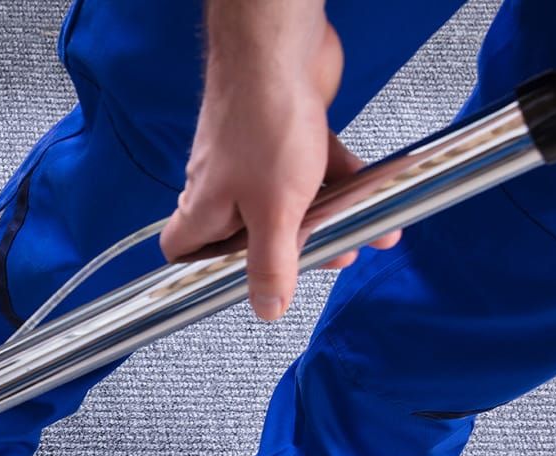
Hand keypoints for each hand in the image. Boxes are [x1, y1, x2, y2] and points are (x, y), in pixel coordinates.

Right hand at [159, 14, 399, 320]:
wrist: (281, 47)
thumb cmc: (264, 121)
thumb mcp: (274, 211)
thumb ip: (271, 263)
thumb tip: (267, 308)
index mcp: (205, 208)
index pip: (182, 251)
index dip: (200, 270)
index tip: (234, 282)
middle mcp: (223, 184)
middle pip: (247, 232)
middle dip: (292, 247)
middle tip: (325, 255)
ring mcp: (254, 157)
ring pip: (288, 200)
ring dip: (329, 216)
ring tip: (364, 227)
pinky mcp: (286, 132)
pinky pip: (315, 167)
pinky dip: (343, 179)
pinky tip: (373, 184)